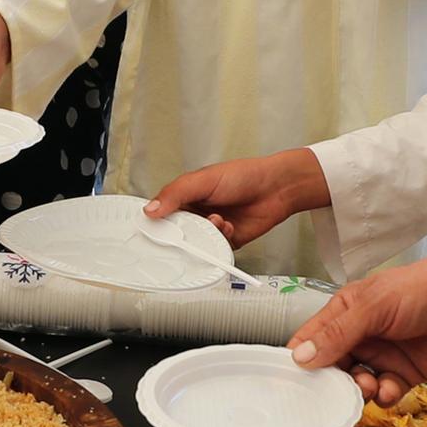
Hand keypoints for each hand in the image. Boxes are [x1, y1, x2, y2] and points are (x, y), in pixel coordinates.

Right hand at [148, 149, 328, 249]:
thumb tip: (150, 209)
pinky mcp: (226, 242)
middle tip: (186, 230)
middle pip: (176, 233)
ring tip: (217, 220)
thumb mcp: (203, 180)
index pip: (161, 213)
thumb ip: (175, 194)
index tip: (151, 231)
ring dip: (204, 236)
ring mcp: (211, 229)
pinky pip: (215, 251)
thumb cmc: (242, 176)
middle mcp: (196, 214)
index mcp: (186, 197)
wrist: (276, 188)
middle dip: (181, 234)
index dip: (155, 222)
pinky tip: (229, 225)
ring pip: (196, 244)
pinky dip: (220, 240)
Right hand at [288, 247, 426, 402]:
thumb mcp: (373, 307)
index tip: (291, 383)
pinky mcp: (404, 374)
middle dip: (331, 382)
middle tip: (335, 390)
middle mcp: (360, 336)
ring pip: (356, 384)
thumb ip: (338, 333)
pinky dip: (384, 395)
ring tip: (368, 385)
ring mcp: (382, 356)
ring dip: (357, 390)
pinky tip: (390, 388)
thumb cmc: (422, 289)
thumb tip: (301, 357)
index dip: (299, 361)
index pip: (311, 340)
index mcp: (345, 312)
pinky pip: (384, 393)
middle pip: (331, 368)